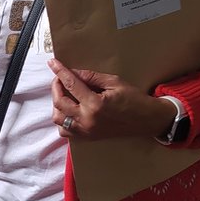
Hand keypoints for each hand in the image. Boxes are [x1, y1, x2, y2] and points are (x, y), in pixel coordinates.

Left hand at [48, 59, 174, 140]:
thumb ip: (91, 77)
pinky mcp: (88, 137)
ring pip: (58, 119)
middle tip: (60, 78)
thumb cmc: (134, 99)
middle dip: (56, 87)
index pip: (71, 85)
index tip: (53, 63)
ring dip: (57, 104)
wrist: (147, 120)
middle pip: (59, 102)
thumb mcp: (114, 82)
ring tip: (64, 94)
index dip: (60, 72)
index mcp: (95, 104)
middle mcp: (87, 120)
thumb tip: (73, 72)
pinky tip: (68, 110)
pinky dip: (62, 120)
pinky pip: (65, 131)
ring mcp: (86, 131)